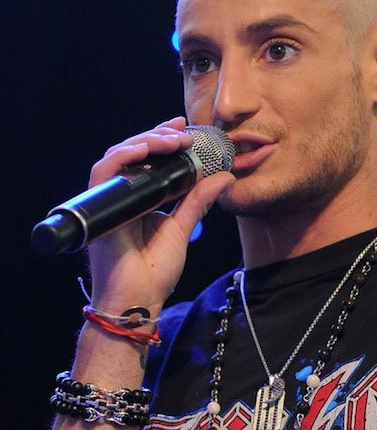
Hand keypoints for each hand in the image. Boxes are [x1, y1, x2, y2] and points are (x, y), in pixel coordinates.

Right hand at [86, 116, 234, 315]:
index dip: (162, 139)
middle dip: (157, 135)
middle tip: (182, 129)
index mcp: (140, 199)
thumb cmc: (155, 272)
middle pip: (133, 153)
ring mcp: (109, 201)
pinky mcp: (99, 208)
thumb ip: (198, 200)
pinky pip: (104, 172)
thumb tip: (225, 176)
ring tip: (173, 139)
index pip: (147, 160)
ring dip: (146, 142)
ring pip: (118, 156)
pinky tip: (145, 149)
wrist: (138, 300)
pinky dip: (123, 156)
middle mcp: (123, 196)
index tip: (185, 129)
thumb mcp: (183, 227)